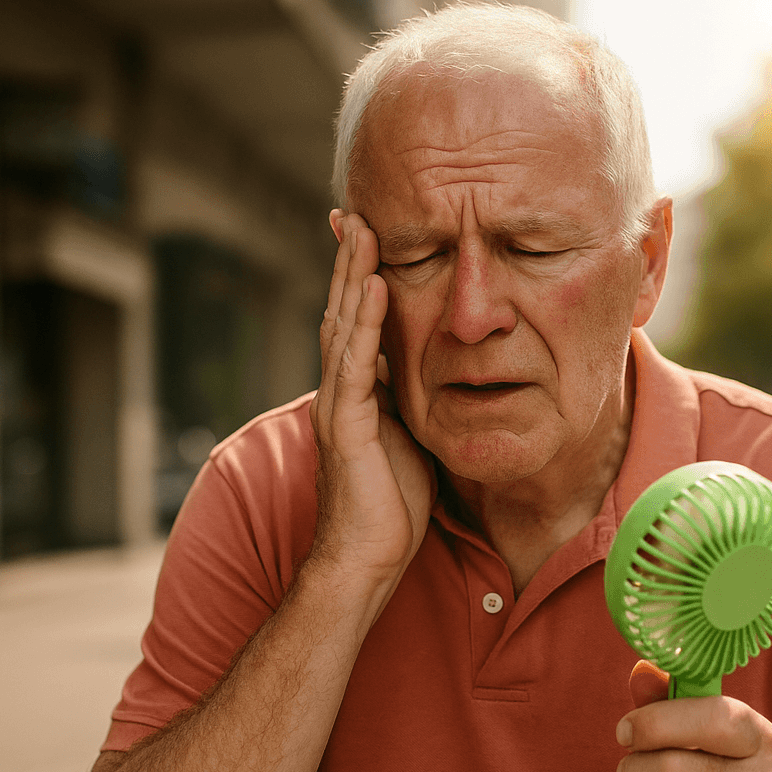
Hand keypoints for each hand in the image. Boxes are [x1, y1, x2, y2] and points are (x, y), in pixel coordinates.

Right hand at [307, 210, 434, 610]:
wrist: (366, 560)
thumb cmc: (391, 507)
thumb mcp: (410, 438)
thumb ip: (411, 400)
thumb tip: (433, 370)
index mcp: (357, 392)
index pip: (357, 322)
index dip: (361, 278)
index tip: (367, 234)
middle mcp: (340, 390)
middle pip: (343, 311)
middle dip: (350, 261)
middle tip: (353, 211)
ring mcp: (338, 406)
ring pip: (343, 327)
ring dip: (352, 276)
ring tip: (362, 230)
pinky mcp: (344, 427)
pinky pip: (355, 366)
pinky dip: (365, 324)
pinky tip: (374, 288)